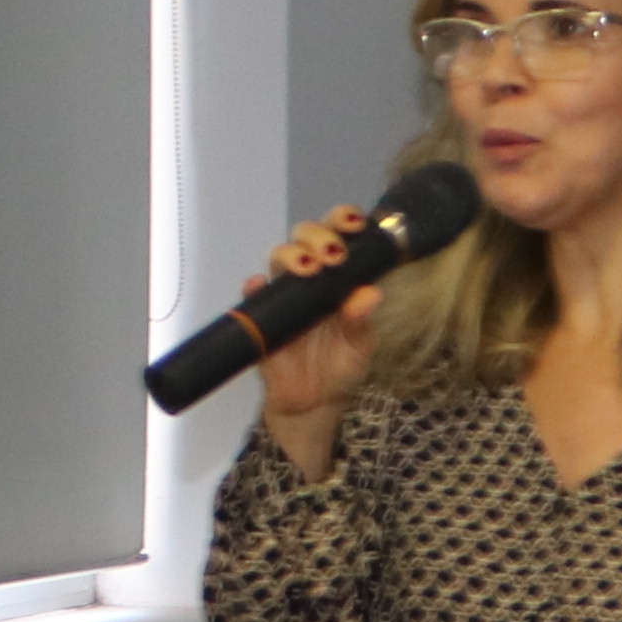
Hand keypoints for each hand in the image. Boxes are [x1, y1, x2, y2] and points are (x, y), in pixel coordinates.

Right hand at [249, 207, 386, 464]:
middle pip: (306, 236)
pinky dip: (254, 287)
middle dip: (318, 236)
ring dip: (292, 256)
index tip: (355, 224)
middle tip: (332, 256)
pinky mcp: (262, 314)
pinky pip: (252, 294)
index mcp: (341, 276)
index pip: (341, 233)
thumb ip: (361, 322)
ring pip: (279, 257)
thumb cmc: (340, 365)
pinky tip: (258, 285)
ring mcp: (284, 292)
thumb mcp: (360, 347)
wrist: (312, 401)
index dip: (344, 220)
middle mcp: (312, 276)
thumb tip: (369, 294)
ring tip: (307, 270)